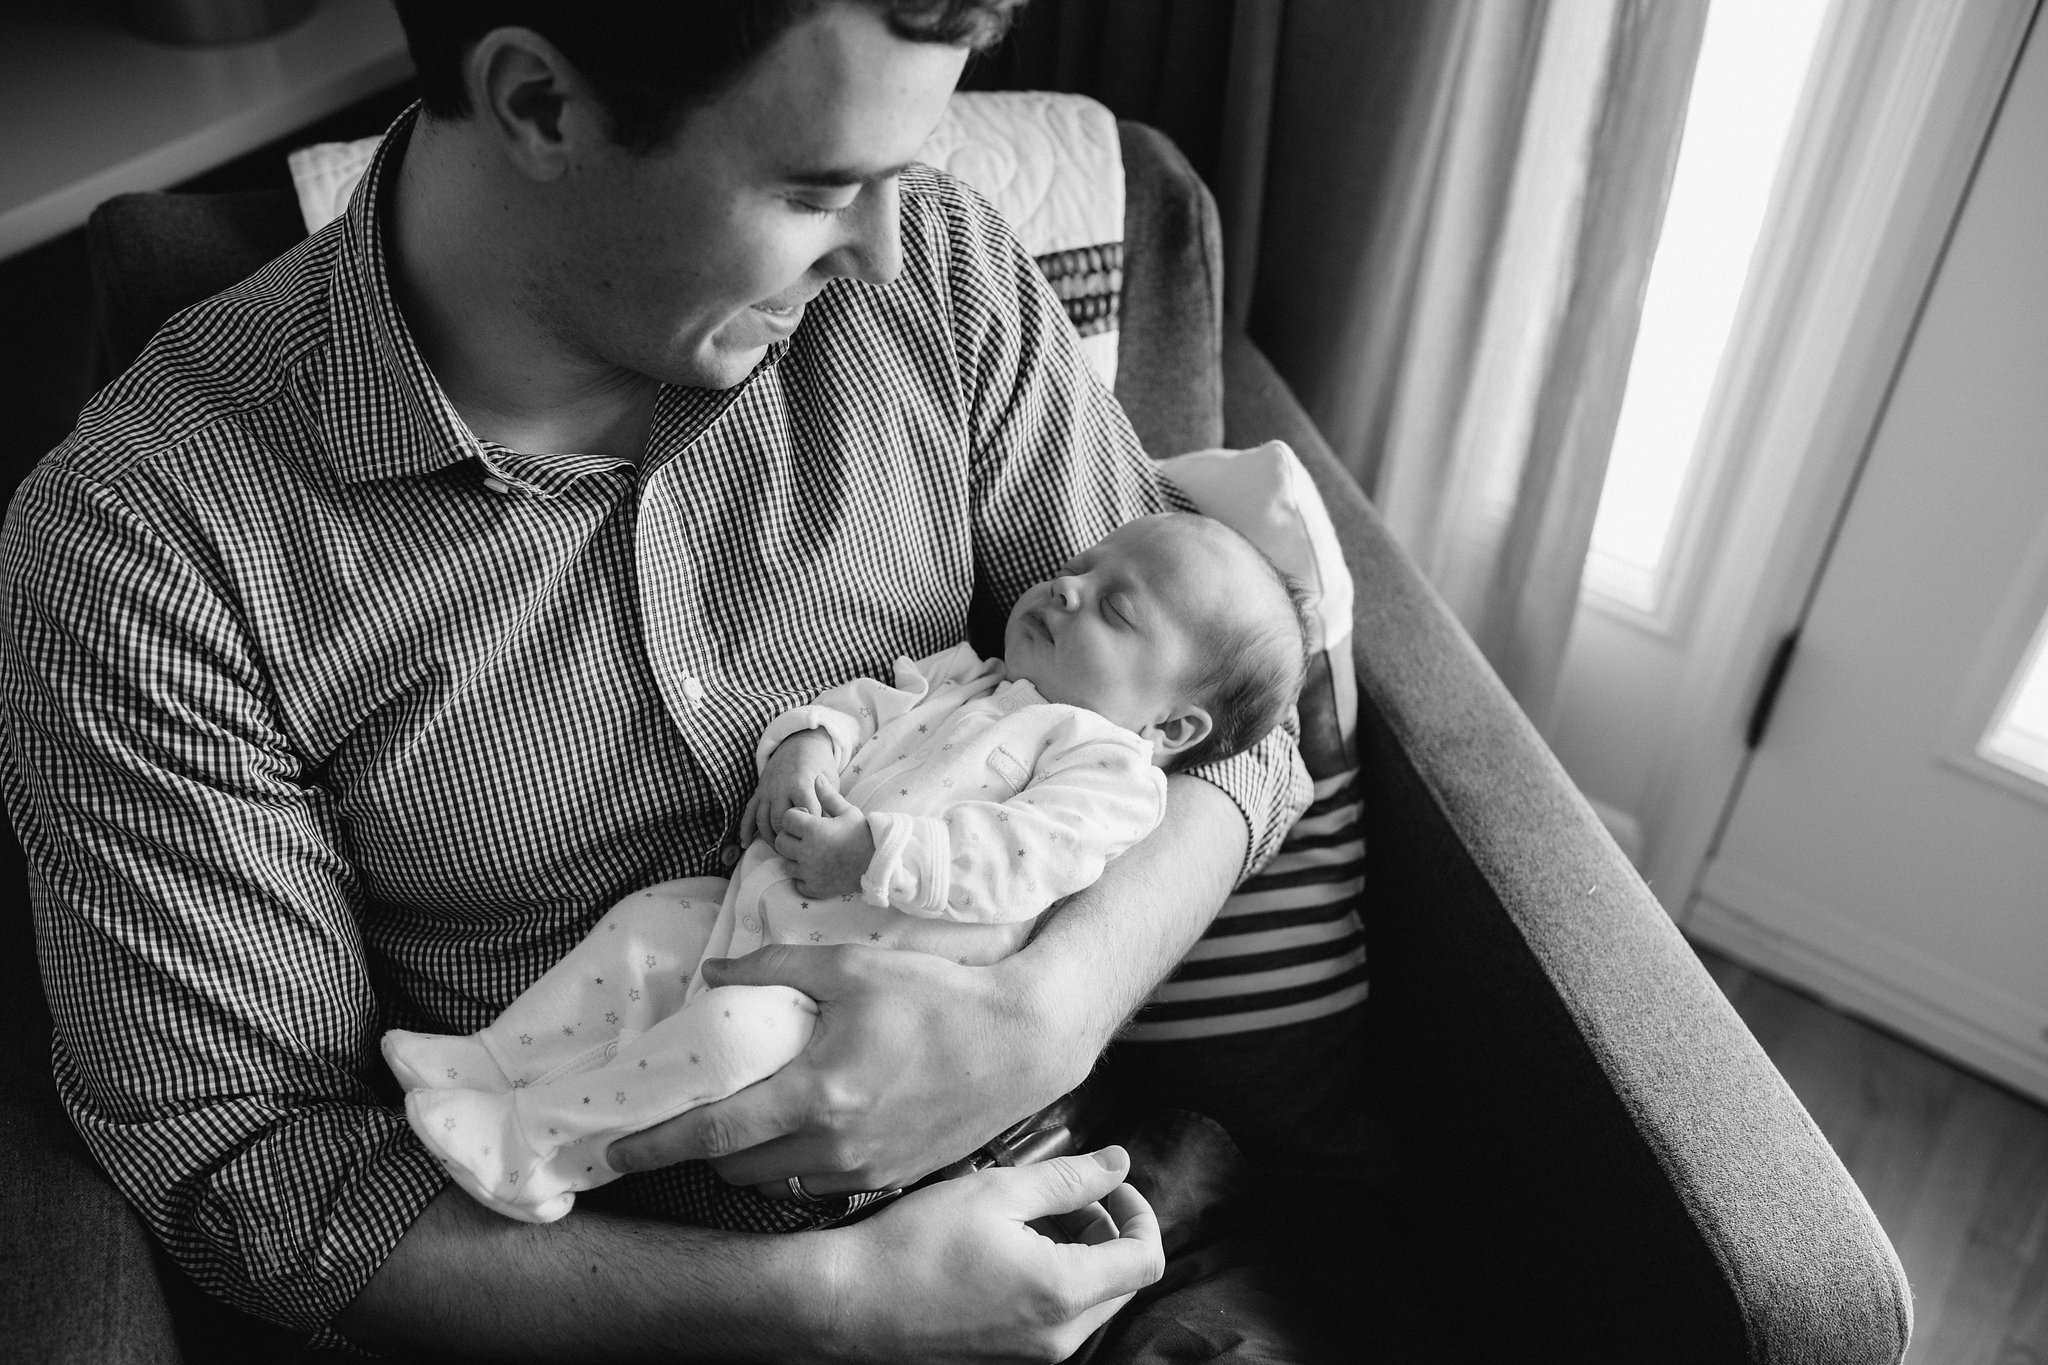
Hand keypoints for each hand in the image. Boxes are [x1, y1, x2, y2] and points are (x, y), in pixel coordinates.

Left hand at [605, 944, 1086, 1193]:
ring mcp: (866, 1170)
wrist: (1023, 1040)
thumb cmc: (939, 996)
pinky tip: (810, 1130)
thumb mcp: (851, 965)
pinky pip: (824, 1185)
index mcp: (816, 1094)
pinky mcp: (893, 1178)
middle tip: (695, 1119)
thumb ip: (774, 967)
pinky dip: (801, 1165)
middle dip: (706, 1152)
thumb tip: (714, 973)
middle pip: (739, 1170)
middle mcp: (835, 1144)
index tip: (618, 1151)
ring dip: (754, 1162)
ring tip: (753, 1123)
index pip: (715, 1134)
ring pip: (780, 1183)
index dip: (658, 1145)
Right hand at [740, 729, 838, 847]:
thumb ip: (827, 802)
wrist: (800, 742)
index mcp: (801, 783)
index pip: (805, 812)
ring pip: (763, 820)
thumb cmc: (820, 765)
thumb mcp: (830, 779)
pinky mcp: (759, 791)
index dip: (811, 829)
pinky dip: (746, 829)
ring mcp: (767, 790)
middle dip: (788, 838)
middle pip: (779, 820)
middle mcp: (780, 787)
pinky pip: (749, 812)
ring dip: (770, 838)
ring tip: (781, 850)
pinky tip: (746, 844)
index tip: (818, 842)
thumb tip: (827, 827)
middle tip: (799, 851)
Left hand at [775, 778, 873, 897]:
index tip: (807, 820)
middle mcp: (806, 852)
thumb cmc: (864, 834)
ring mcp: (809, 873)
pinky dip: (803, 878)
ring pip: (786, 864)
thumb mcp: (848, 812)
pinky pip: (797, 883)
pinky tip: (815, 870)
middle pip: (781, 842)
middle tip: (806, 837)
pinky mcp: (814, 888)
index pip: (786, 819)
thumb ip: (828, 796)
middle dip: (790, 838)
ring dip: (794, 858)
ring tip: (810, 854)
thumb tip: (817, 777)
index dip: (795, 818)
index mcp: (813, 829)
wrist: (879, 863)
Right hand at [819, 1148, 1162, 1363]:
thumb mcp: (996, 1191)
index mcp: (1062, 1292)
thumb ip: (1068, 1178)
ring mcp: (1034, 1354)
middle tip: (1067, 1195)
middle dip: (1109, 1230)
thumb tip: (1118, 1164)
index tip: (1111, 1184)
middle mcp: (1058, 1336)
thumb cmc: (914, 1246)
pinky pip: (1058, 1318)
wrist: (849, 1303)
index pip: (1146, 1258)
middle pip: (1124, 1281)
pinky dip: (1055, 1279)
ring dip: (1082, 1254)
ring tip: (1033, 1217)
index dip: (1140, 1212)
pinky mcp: (1010, 1358)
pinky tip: (1011, 1248)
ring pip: (1093, 1300)